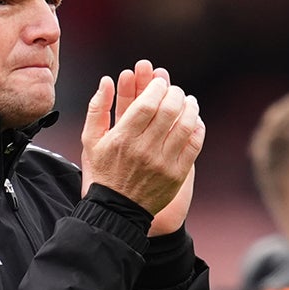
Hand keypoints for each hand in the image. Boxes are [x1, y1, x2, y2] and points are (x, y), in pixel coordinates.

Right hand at [80, 60, 204, 217]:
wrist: (117, 209)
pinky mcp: (176, 174)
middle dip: (175, 93)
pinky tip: (194, 121)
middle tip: (175, 90)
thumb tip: (106, 81)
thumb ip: (97, 108)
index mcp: (123, 137)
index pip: (147, 102)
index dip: (157, 87)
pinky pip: (194, 145)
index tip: (160, 83)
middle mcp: (144, 149)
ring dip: (190, 107)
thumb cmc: (104, 171)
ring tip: (188, 101)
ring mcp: (162, 163)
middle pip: (168, 109)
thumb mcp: (91, 140)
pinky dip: (197, 128)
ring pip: (185, 125)